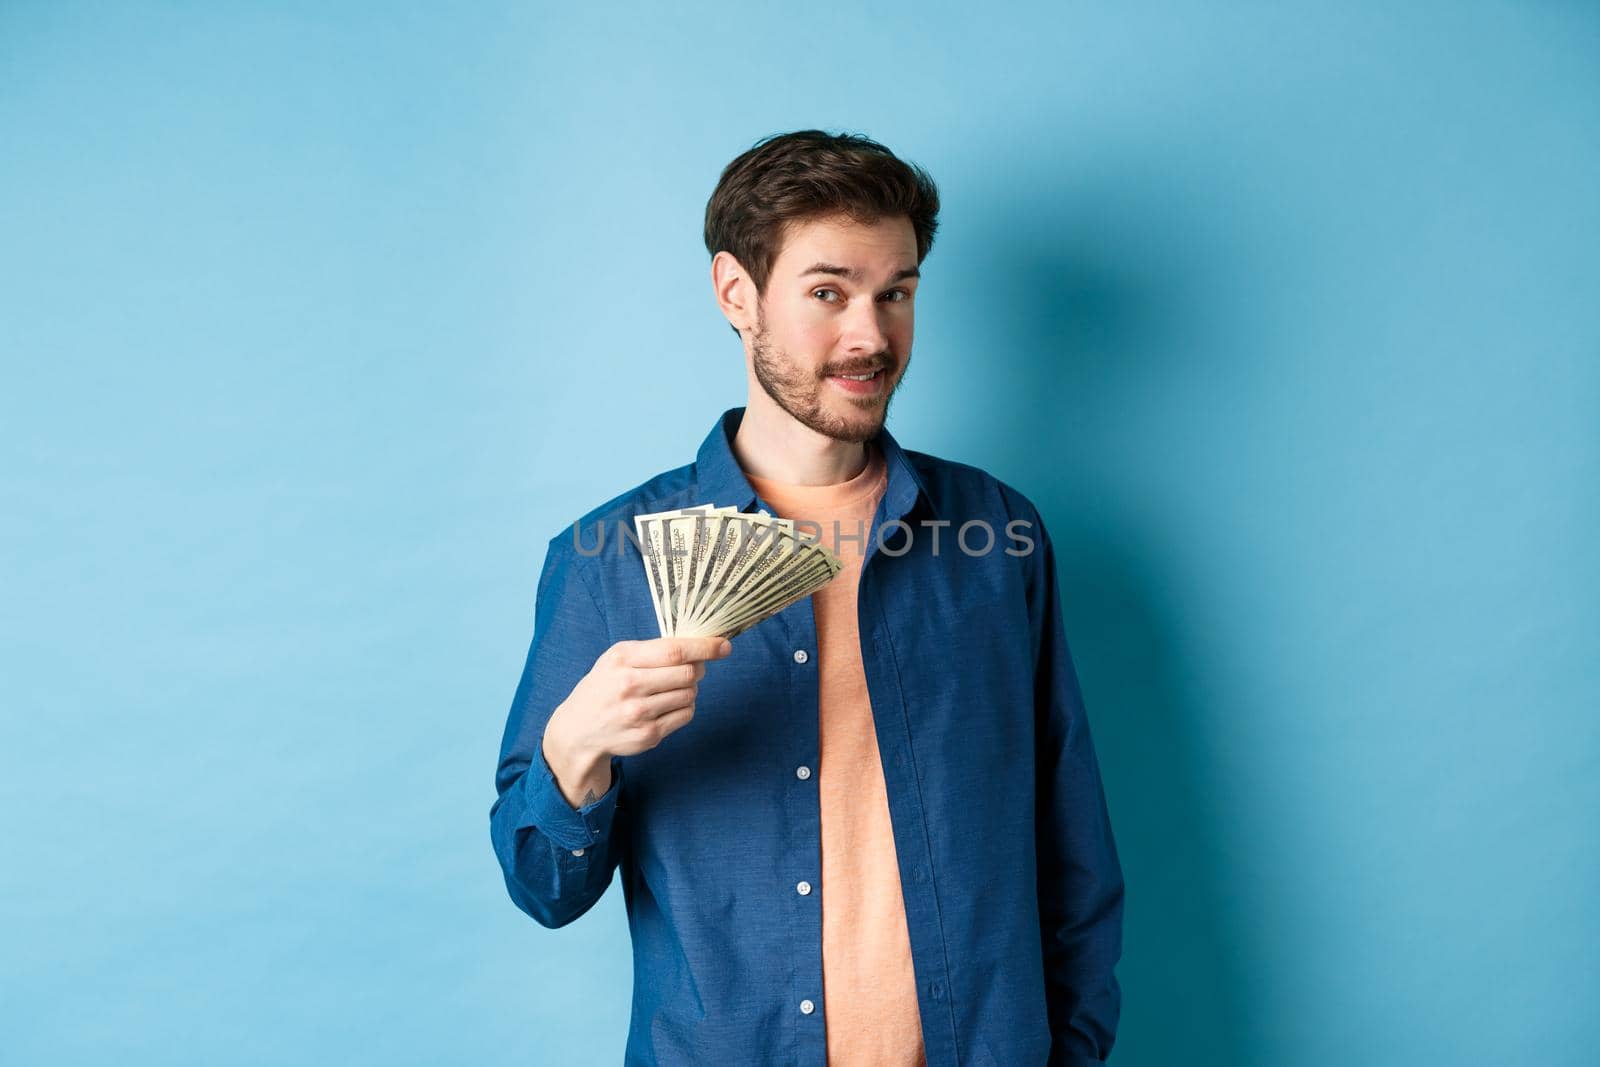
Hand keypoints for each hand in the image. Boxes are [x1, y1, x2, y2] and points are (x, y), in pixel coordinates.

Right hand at [544, 637, 732, 793]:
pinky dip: (684, 707)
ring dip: (689, 689)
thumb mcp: (618, 659)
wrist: (579, 729)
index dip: (705, 647)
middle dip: (697, 669)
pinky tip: (666, 705)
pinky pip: (686, 715)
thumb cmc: (605, 686)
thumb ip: (654, 649)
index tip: (724, 645)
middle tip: (692, 668)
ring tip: (670, 689)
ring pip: (690, 695)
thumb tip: (701, 644)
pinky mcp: (649, 736)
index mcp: (622, 660)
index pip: (675, 651)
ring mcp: (639, 713)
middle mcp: (629, 686)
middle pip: (688, 674)